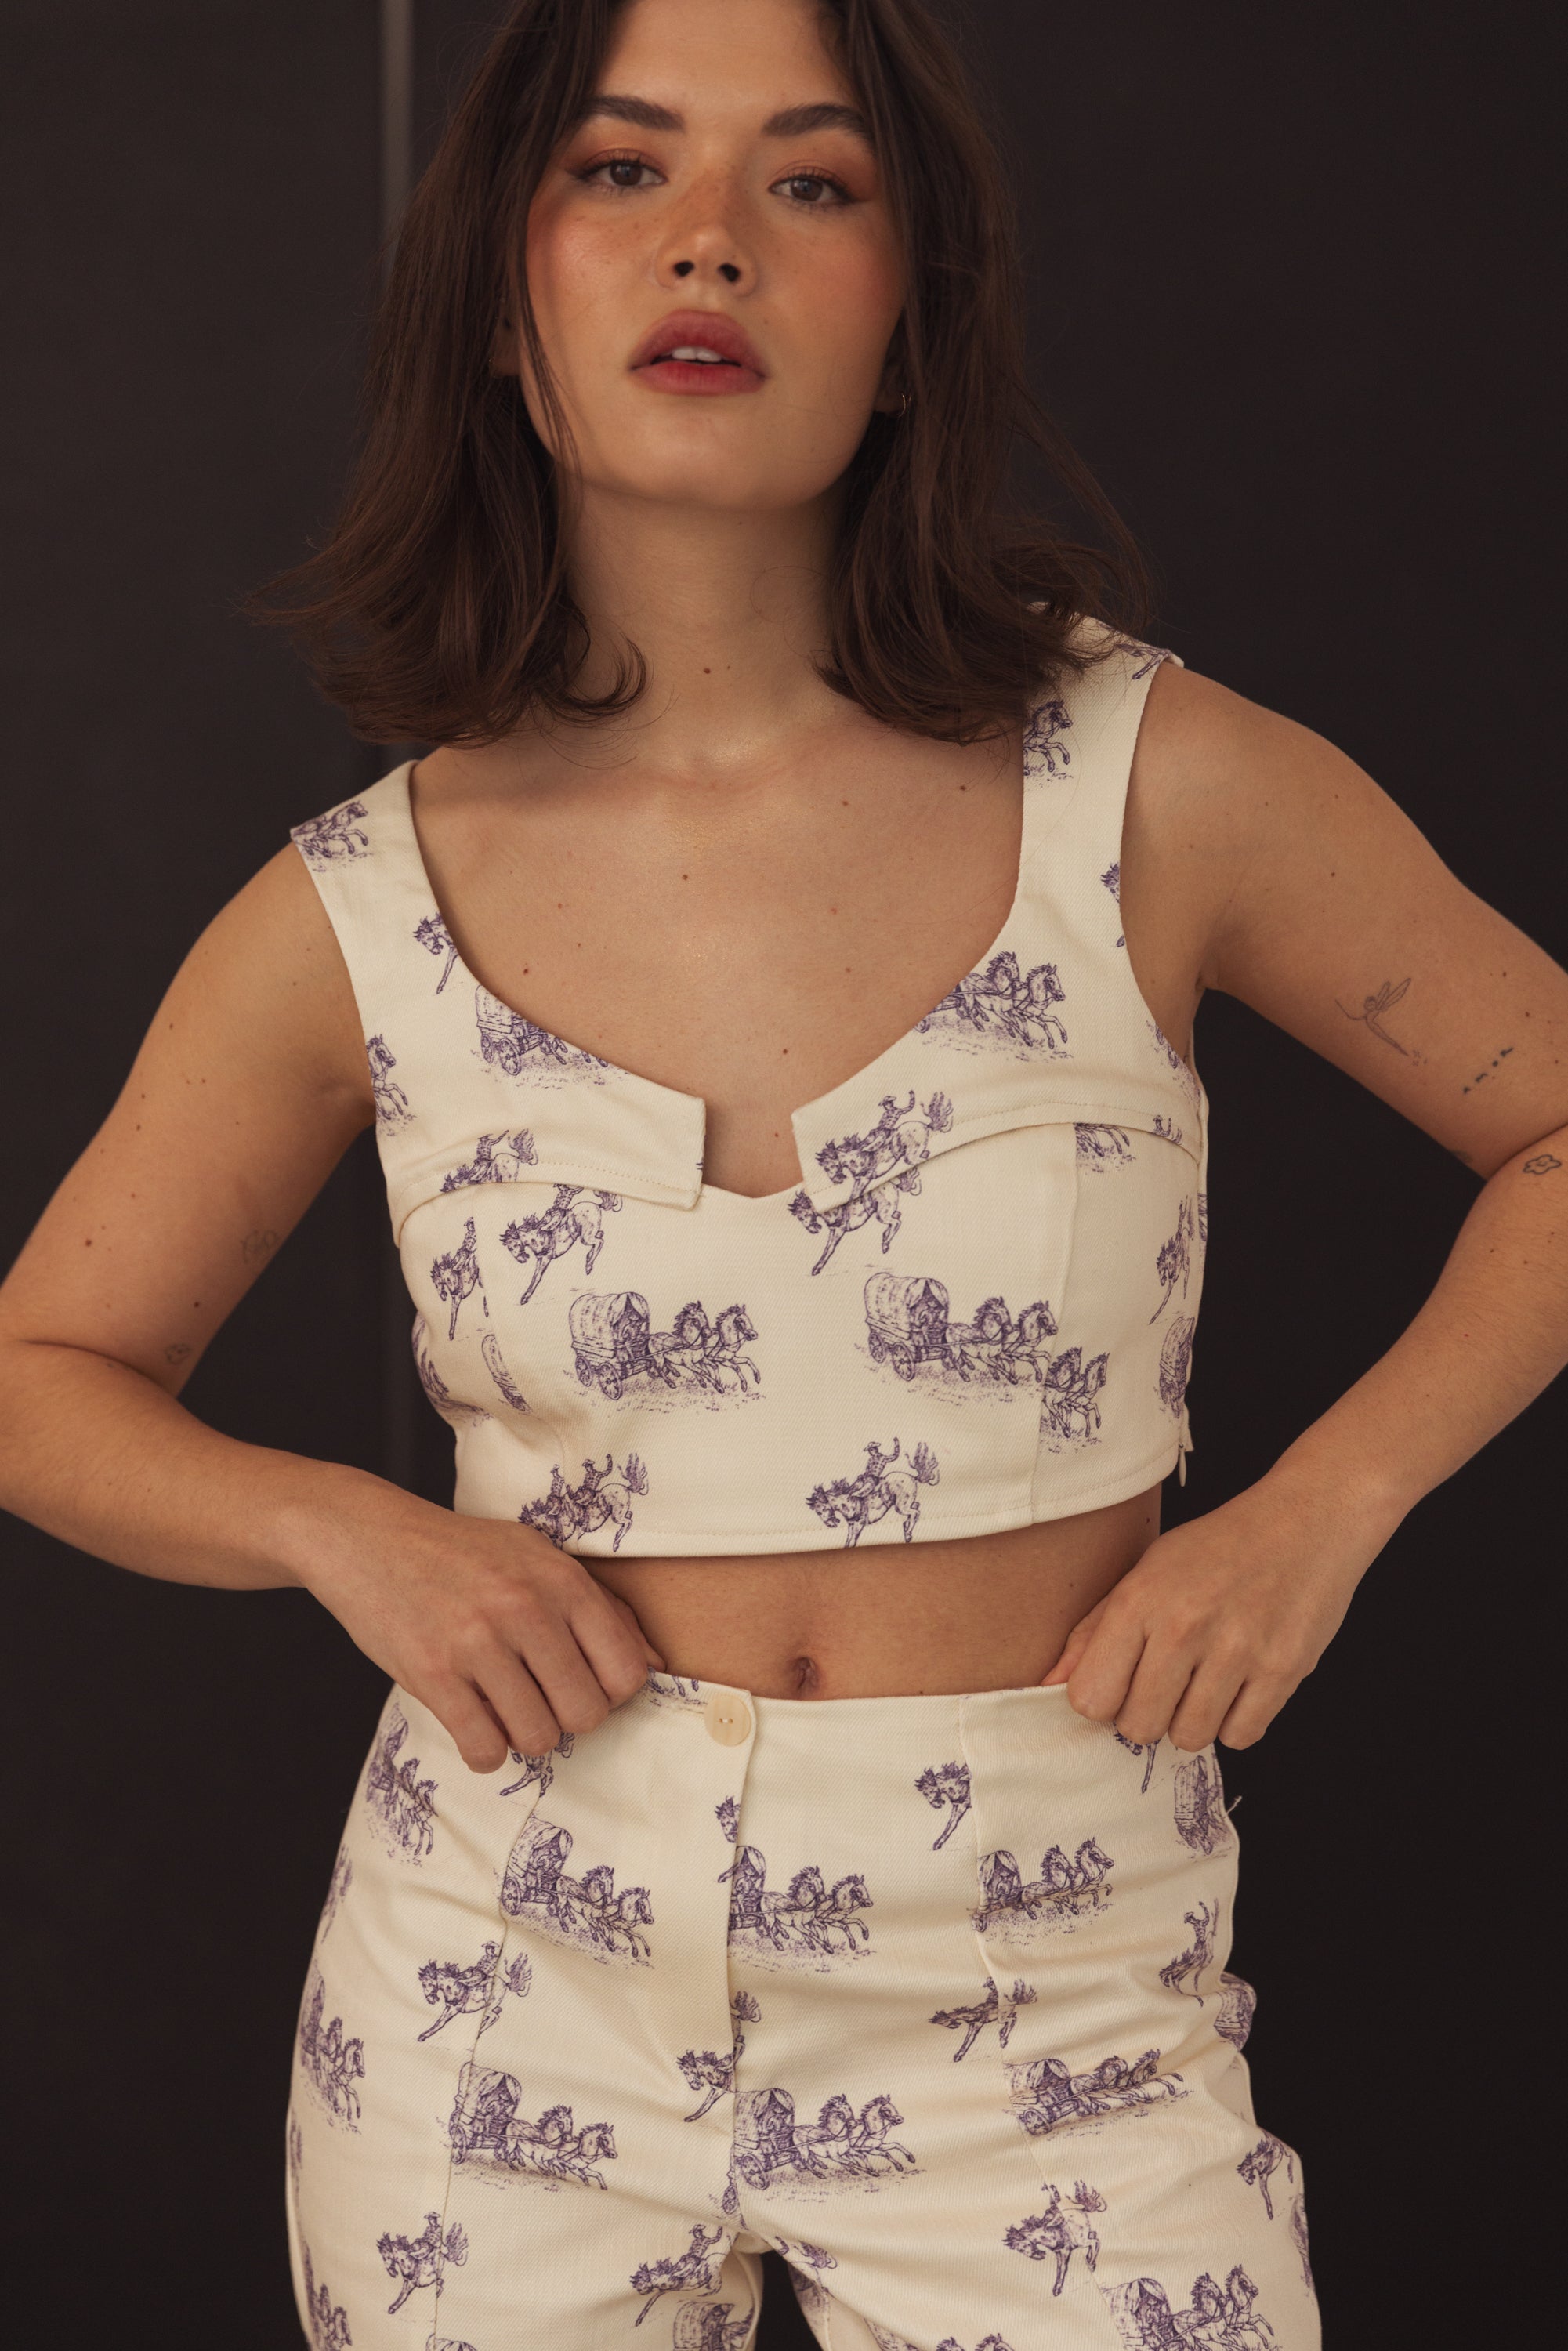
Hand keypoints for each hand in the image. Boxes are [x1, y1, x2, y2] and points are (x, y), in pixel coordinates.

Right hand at [285, 1468, 665, 1771]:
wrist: (371, 1539)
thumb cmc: (464, 1553)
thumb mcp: (539, 1558)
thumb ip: (603, 1607)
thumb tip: (657, 1662)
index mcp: (562, 1580)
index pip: (627, 1671)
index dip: (610, 1691)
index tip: (582, 1683)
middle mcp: (526, 1609)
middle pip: (586, 1714)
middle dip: (567, 1718)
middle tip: (539, 1698)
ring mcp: (478, 1643)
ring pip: (538, 1738)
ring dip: (523, 1735)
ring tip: (504, 1707)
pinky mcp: (433, 1674)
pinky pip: (483, 1749)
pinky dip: (483, 1751)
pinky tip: (473, 1723)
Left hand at [1040, 1470, 1388, 1748]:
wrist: (1305, 1521)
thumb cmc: (1218, 1548)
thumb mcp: (1146, 1570)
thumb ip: (1095, 1630)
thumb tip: (1049, 1684)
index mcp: (1140, 1599)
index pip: (1090, 1697)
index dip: (1102, 1699)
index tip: (1120, 1683)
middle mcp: (1184, 1626)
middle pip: (1137, 1726)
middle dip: (1147, 1714)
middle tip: (1167, 1683)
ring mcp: (1237, 1650)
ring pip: (1189, 1738)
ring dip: (1192, 1720)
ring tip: (1205, 1681)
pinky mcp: (1283, 1670)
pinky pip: (1241, 1736)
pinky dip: (1236, 1722)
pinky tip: (1239, 1685)